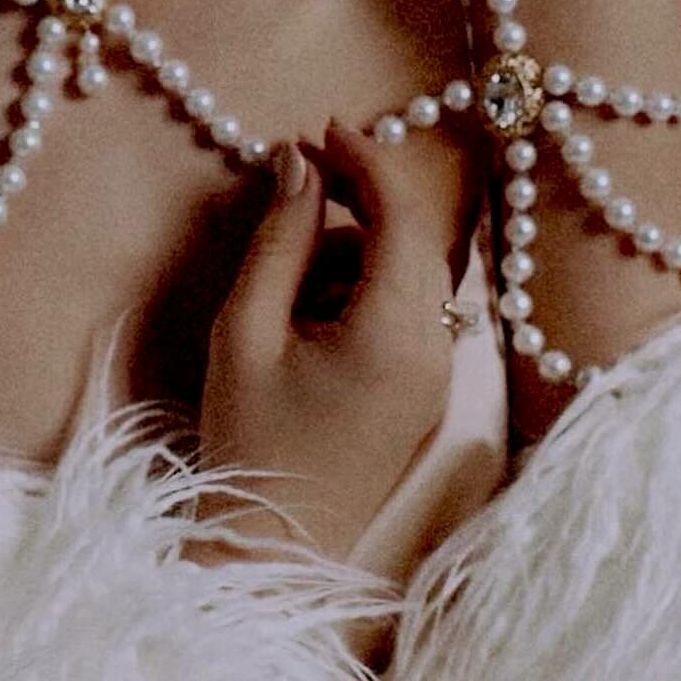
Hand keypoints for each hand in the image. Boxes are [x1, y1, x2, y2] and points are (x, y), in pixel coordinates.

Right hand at [193, 120, 462, 565]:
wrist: (269, 552)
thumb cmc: (248, 440)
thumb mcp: (246, 328)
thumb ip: (279, 239)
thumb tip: (298, 164)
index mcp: (395, 335)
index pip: (402, 216)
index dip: (366, 161)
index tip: (319, 128)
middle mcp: (434, 351)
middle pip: (413, 239)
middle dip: (359, 198)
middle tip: (297, 174)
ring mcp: (434, 376)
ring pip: (407, 273)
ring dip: (354, 250)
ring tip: (282, 286)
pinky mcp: (421, 393)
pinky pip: (404, 310)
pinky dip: (360, 289)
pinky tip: (304, 315)